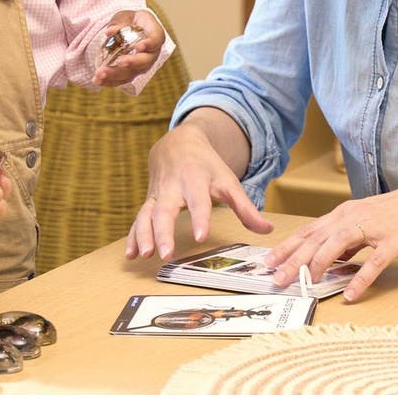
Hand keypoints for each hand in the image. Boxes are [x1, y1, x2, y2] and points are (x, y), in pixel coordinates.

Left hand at [92, 9, 164, 86]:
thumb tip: (110, 32)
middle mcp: (151, 53)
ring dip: (116, 75)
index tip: (138, 47)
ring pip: (132, 73)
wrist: (131, 30)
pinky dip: (109, 81)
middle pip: (145, 62)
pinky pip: (122, 80)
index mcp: (154, 35)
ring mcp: (141, 66)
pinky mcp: (130, 73)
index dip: (149, 44)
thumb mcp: (126, 16)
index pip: (156, 40)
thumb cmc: (131, 20)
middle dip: (132, 63)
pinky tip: (97, 80)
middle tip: (120, 62)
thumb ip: (119, 22)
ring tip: (100, 73)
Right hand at [125, 124, 273, 260]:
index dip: (199, 218)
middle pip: (165, 209)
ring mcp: (157, 194)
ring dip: (144, 235)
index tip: (200, 236)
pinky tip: (130, 254)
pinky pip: (137, 219)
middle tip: (165, 254)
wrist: (178, 143)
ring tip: (145, 255)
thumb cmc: (206, 166)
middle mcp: (172, 187)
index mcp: (195, 179)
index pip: (198, 200)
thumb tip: (267, 229)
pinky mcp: (147, 201)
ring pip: (146, 214)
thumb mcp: (227, 181)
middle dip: (163, 231)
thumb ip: (245, 207)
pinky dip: (133, 236)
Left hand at [264, 172, 397, 301]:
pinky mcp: (396, 241)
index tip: (268, 262)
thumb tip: (332, 258)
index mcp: (347, 212)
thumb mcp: (371, 221)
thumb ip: (351, 238)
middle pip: (316, 238)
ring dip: (317, 265)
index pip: (309, 230)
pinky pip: (374, 262)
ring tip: (303, 284)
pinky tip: (350, 294)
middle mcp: (355, 217)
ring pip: (337, 245)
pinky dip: (361, 278)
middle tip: (275, 278)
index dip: (287, 246)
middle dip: (292, 259)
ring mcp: (376, 228)